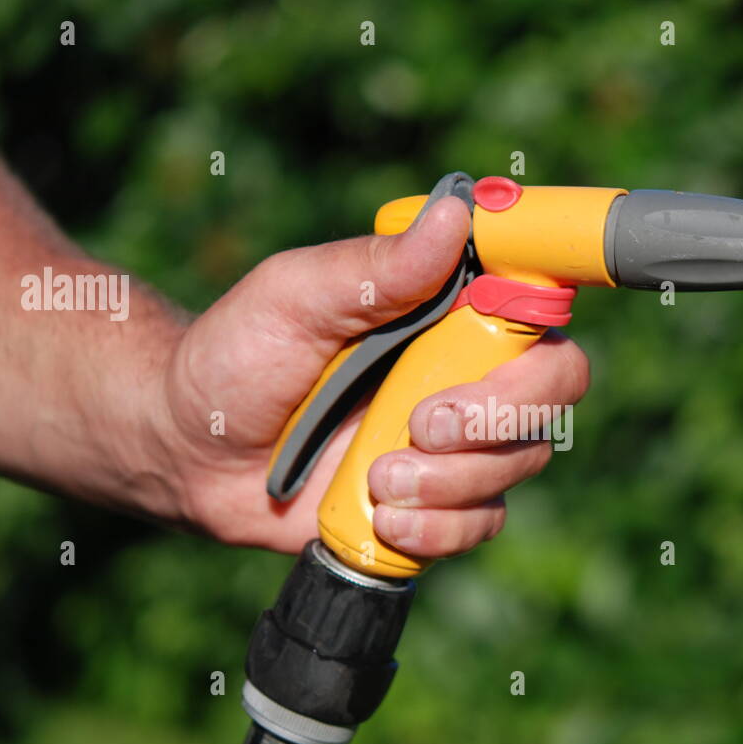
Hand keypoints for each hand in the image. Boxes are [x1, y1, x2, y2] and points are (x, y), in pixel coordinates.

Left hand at [152, 197, 590, 556]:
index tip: (487, 350)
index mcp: (447, 310)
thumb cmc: (238, 355)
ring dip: (449, 482)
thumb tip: (453, 214)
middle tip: (419, 426)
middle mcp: (466, 373)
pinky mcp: (436, 503)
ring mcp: (455, 442)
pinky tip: (381, 517)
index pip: (540, 309)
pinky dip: (436, 529)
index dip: (541, 330)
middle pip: (551, 393)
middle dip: (494, 419)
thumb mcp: (295, 298)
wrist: (191, 450)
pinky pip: (480, 524)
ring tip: (374, 479)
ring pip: (517, 464)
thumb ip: (375, 268)